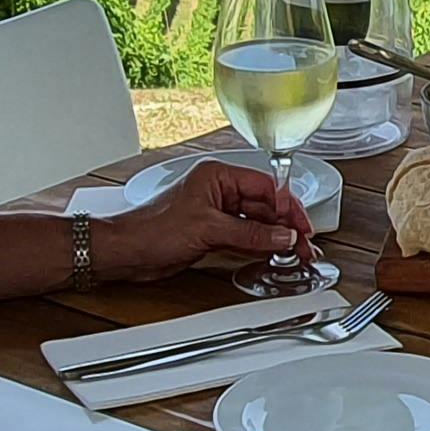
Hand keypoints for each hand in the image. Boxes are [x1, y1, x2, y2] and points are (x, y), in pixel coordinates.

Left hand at [99, 163, 313, 284]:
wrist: (126, 252)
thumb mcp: (208, 228)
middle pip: (263, 206)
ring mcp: (216, 213)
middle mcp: (219, 192)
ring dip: (275, 238)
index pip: (265, 187)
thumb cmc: (152, 229)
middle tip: (303, 245)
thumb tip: (281, 234)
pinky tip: (273, 254)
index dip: (287, 207)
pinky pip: (244, 238)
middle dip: (284, 226)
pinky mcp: (211, 234)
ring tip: (295, 252)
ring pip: (256, 224)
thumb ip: (249, 233)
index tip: (301, 226)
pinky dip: (259, 246)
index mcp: (218, 176)